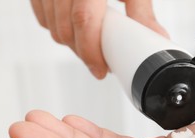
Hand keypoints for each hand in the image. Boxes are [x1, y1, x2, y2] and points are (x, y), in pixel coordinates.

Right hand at [31, 0, 167, 78]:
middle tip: (100, 60)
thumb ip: (141, 11)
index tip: (101, 70)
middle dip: (83, 52)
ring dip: (70, 42)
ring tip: (89, 45)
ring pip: (50, 25)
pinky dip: (55, 26)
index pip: (83, 20)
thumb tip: (154, 39)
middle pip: (64, 29)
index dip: (91, 52)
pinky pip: (40, 13)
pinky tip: (71, 29)